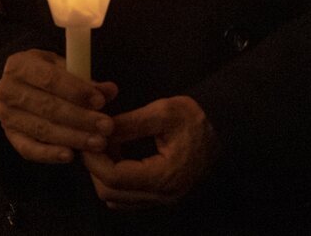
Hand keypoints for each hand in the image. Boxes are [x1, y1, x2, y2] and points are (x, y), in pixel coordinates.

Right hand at [0, 49, 117, 163]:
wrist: (23, 88)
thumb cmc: (49, 76)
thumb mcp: (65, 70)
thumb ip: (86, 81)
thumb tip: (109, 90)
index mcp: (19, 65)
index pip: (49, 78)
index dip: (76, 91)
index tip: (100, 101)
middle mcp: (7, 89)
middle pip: (47, 106)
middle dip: (80, 118)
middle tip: (107, 126)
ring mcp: (6, 115)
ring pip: (42, 129)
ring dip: (73, 137)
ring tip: (99, 142)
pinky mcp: (10, 137)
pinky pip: (29, 149)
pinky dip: (49, 154)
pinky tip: (70, 156)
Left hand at [81, 95, 218, 209]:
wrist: (221, 129)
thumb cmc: (194, 118)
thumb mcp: (163, 112)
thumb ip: (129, 123)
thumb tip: (99, 130)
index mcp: (165, 175)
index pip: (115, 177)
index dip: (94, 159)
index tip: (88, 138)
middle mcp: (163, 194)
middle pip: (110, 192)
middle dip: (95, 167)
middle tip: (93, 141)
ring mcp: (162, 199)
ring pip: (115, 198)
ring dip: (103, 174)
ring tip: (105, 146)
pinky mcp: (159, 196)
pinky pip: (126, 198)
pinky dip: (114, 180)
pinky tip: (117, 156)